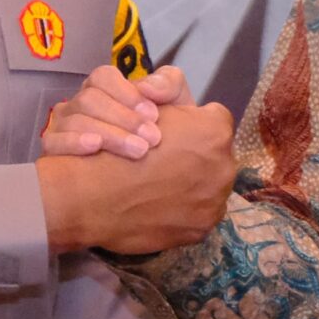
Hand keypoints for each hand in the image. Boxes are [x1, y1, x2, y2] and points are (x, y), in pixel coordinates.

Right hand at [38, 102, 234, 254]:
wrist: (95, 198)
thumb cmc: (119, 144)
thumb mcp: (144, 100)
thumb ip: (169, 90)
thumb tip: (184, 99)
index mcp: (215, 131)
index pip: (214, 119)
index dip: (191, 124)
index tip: (173, 132)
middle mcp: (224, 167)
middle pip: (216, 156)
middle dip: (196, 156)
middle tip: (165, 160)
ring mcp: (214, 202)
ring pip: (209, 186)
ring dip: (192, 184)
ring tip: (161, 184)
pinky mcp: (201, 229)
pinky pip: (198, 213)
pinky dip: (183, 209)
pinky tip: (159, 203)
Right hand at [41, 65, 192, 160]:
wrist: (158, 173)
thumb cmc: (159, 135)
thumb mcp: (175, 106)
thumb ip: (168, 84)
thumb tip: (147, 87)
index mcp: (104, 89)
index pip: (103, 78)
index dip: (127, 94)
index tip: (154, 115)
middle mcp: (79, 104)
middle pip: (90, 99)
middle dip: (124, 118)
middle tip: (153, 139)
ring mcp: (63, 126)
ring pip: (76, 121)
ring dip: (110, 134)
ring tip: (138, 151)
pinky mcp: (53, 151)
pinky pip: (53, 142)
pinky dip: (74, 142)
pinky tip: (95, 147)